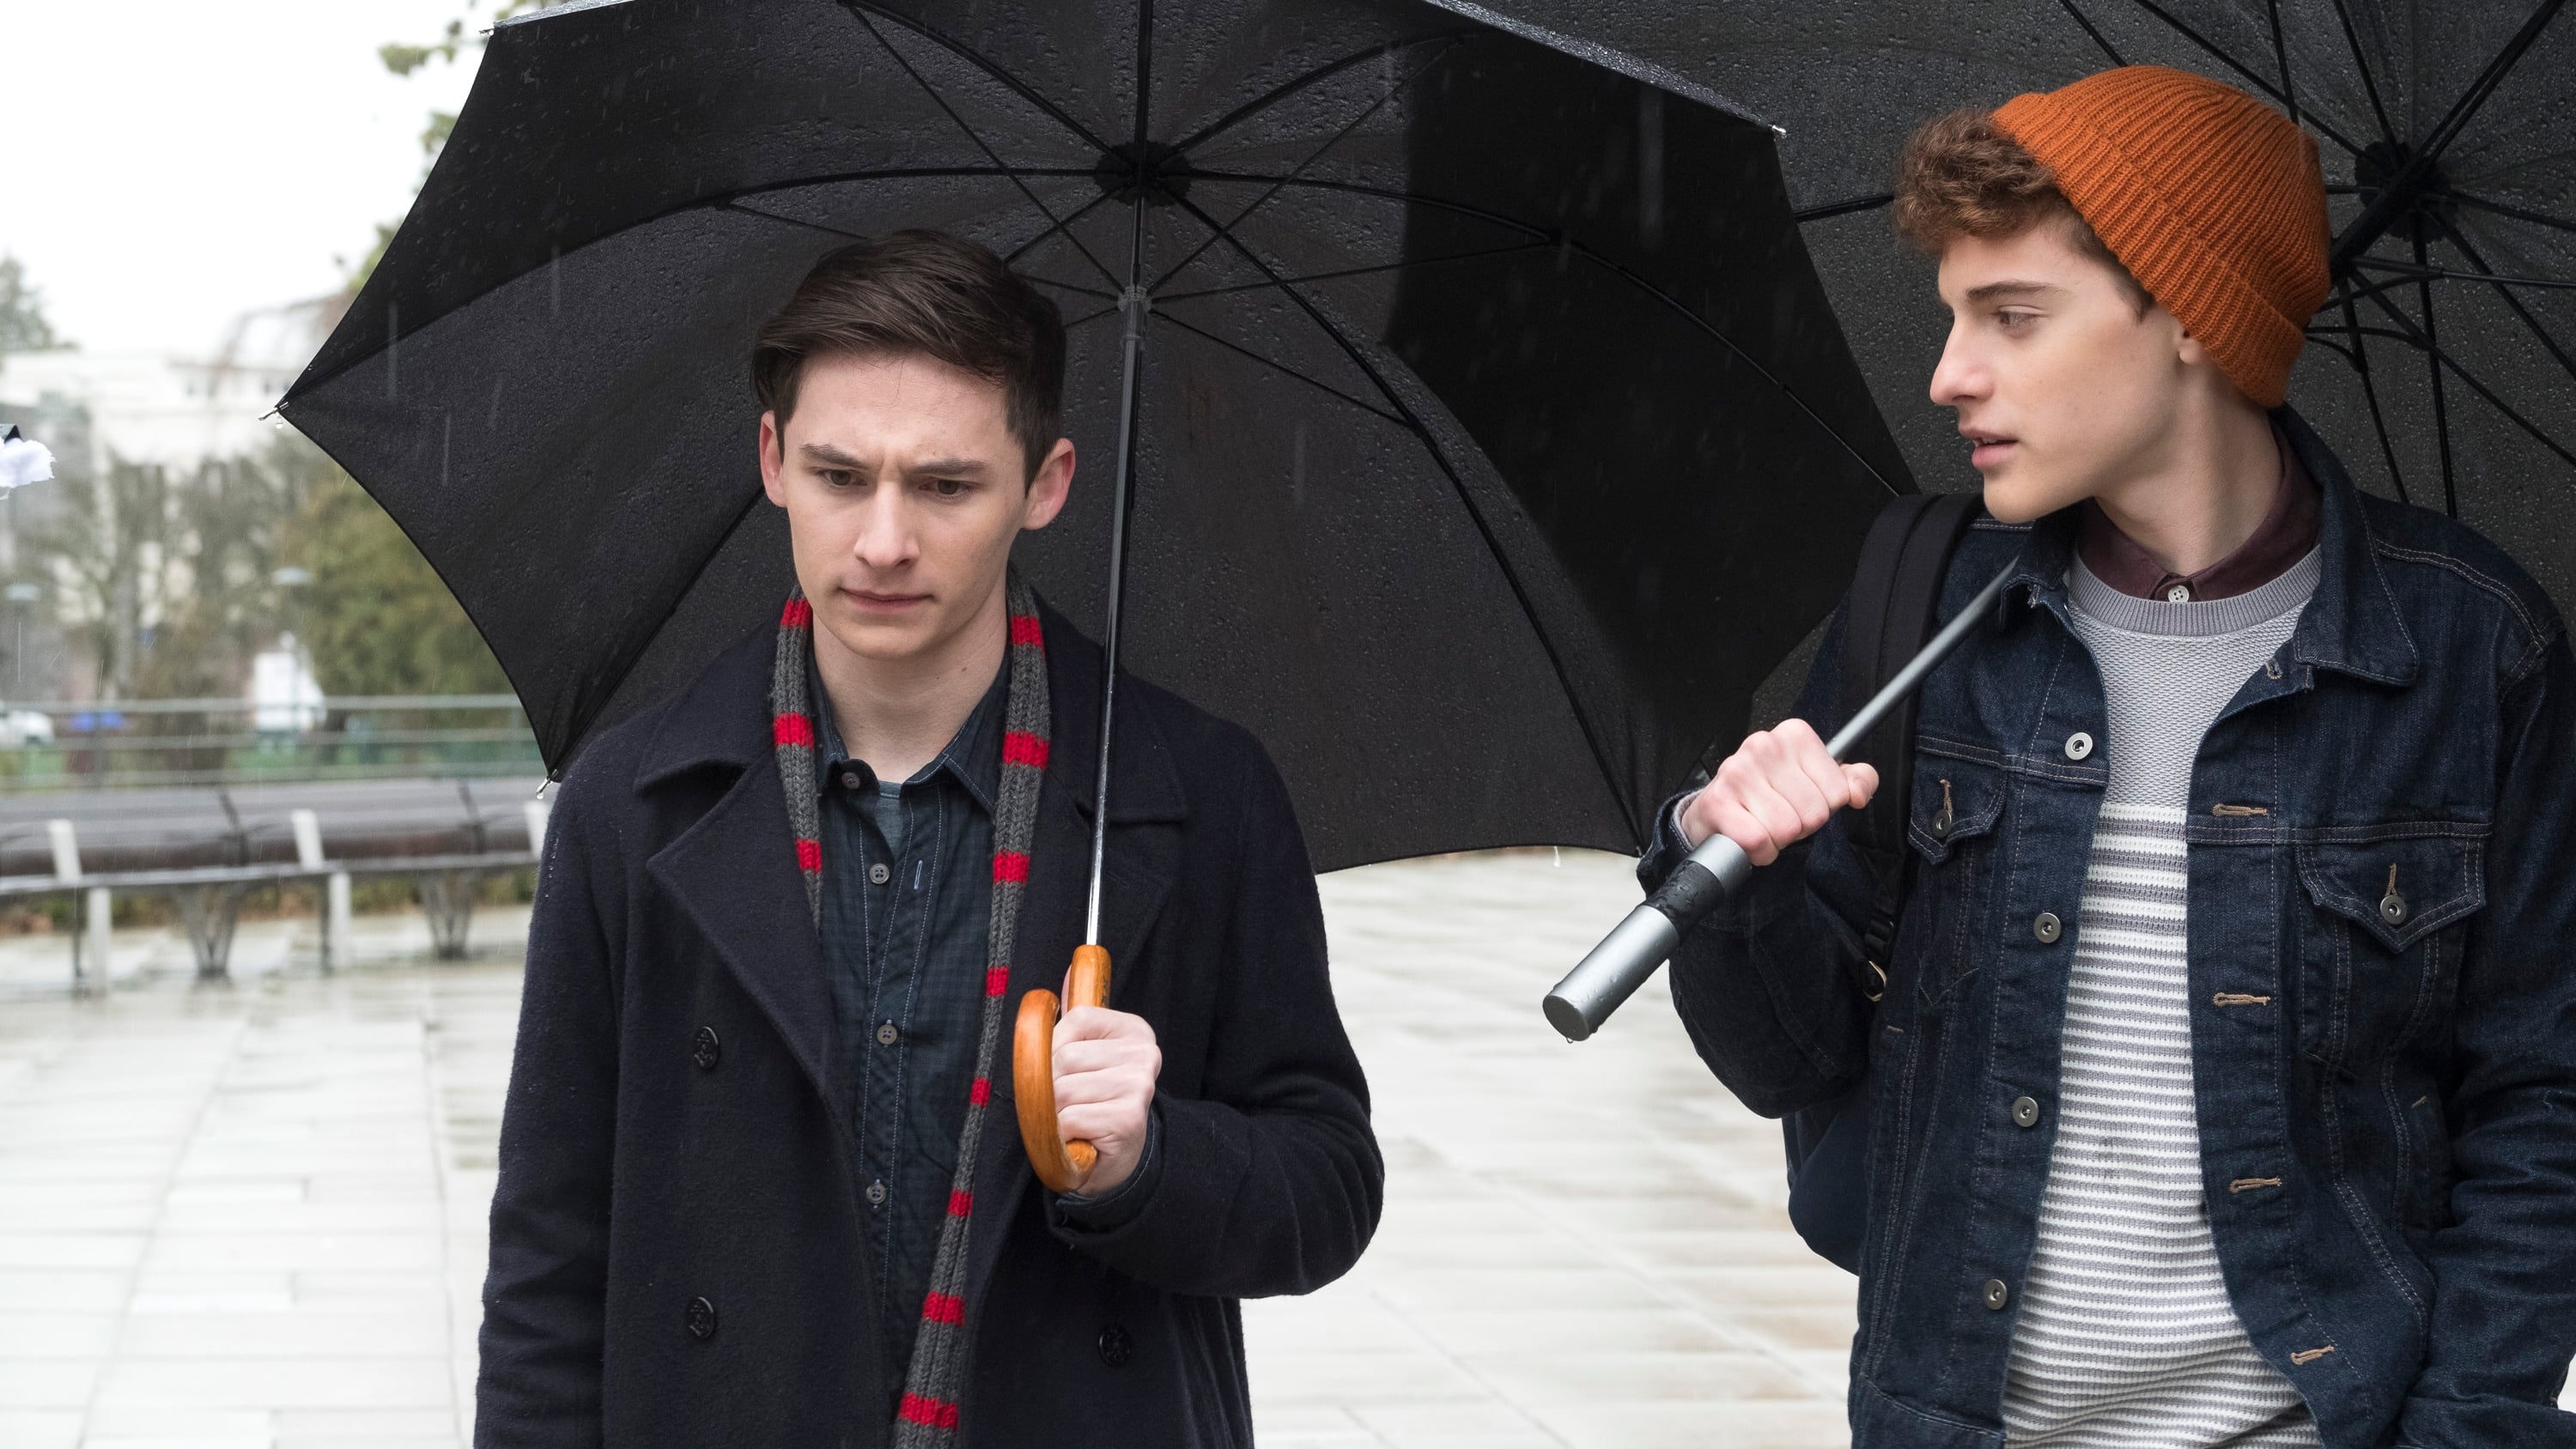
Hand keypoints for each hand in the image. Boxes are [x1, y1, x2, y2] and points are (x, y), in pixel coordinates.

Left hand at [1052, 1004, 1160, 1196]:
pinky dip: (1063, 1134)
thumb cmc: (1093, 1104)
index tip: (1068, 1071)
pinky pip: (1068, 1119)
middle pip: (1063, 1058)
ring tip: (1075, 1121)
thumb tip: (1070, 968)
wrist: (1115, 1159)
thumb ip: (1076, 1017)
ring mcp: (1140, 1086)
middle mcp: (1144, 1054)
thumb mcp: (1086, 1055)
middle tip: (1069, 1104)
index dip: (1054, 1049)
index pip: (1074, 1020)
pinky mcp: (1128, 1119)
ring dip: (1056, 1114)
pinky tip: (1082, 1137)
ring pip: (1062, 1090)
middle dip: (1051, 1087)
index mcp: (1134, 1030)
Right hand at [1679, 718, 1878, 864]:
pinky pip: (1757, 840)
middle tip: (1781, 817)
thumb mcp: (1821, 780)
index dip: (1824, 807)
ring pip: (1786, 829)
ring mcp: (1737, 771)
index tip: (1802, 802)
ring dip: (1778, 840)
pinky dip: (1759, 851)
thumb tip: (1858, 794)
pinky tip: (1750, 838)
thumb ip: (1856, 781)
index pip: (1839, 791)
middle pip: (1814, 813)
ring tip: (1764, 826)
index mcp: (1794, 735)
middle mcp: (1764, 745)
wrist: (1718, 810)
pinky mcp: (1717, 801)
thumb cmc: (1770, 795)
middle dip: (1801, 827)